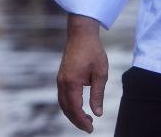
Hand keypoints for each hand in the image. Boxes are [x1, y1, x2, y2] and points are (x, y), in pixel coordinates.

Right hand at [56, 15, 108, 132]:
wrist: (81, 34)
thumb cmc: (93, 51)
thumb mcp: (100, 73)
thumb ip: (98, 94)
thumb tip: (97, 113)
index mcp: (71, 83)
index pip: (75, 109)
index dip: (82, 121)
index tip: (90, 129)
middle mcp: (62, 83)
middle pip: (67, 109)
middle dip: (77, 120)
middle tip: (89, 127)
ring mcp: (60, 79)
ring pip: (63, 103)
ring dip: (72, 113)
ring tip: (86, 119)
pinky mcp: (61, 76)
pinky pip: (63, 96)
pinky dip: (70, 105)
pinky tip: (80, 106)